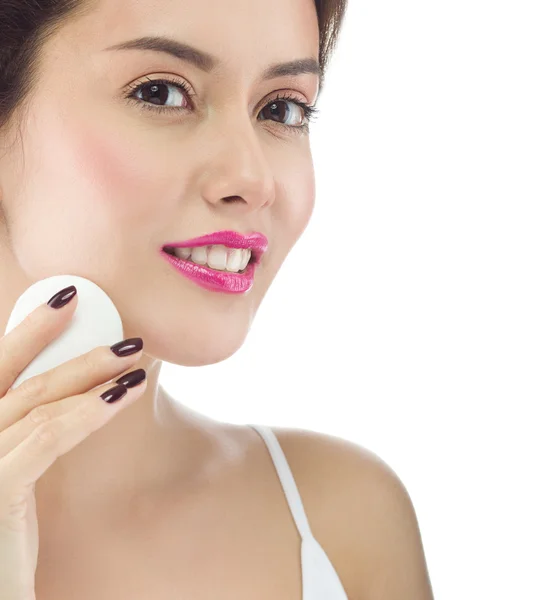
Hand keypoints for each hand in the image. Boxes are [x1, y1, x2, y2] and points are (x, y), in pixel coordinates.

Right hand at [0, 287, 146, 599]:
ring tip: (134, 357)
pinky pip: (43, 439)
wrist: (3, 596)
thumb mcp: (16, 481)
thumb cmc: (9, 545)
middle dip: (63, 342)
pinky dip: (86, 412)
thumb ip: (32, 437)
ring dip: (90, 374)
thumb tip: (86, 395)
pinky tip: (122, 393)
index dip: (26, 334)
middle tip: (105, 317)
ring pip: (34, 403)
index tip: (64, 303)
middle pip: (13, 380)